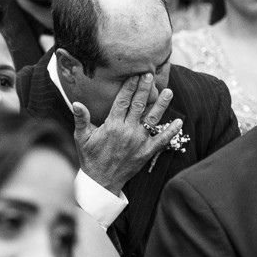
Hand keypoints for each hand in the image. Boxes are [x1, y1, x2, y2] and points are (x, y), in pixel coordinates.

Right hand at [72, 73, 181, 193]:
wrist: (101, 182)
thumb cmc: (90, 157)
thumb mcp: (82, 137)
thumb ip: (81, 118)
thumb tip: (76, 103)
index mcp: (112, 125)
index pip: (122, 101)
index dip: (129, 86)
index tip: (135, 74)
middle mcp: (127, 131)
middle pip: (138, 105)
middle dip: (145, 88)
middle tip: (150, 75)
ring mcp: (139, 142)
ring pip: (152, 119)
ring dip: (161, 104)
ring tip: (168, 91)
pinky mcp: (146, 152)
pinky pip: (162, 140)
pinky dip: (171, 131)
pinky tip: (179, 122)